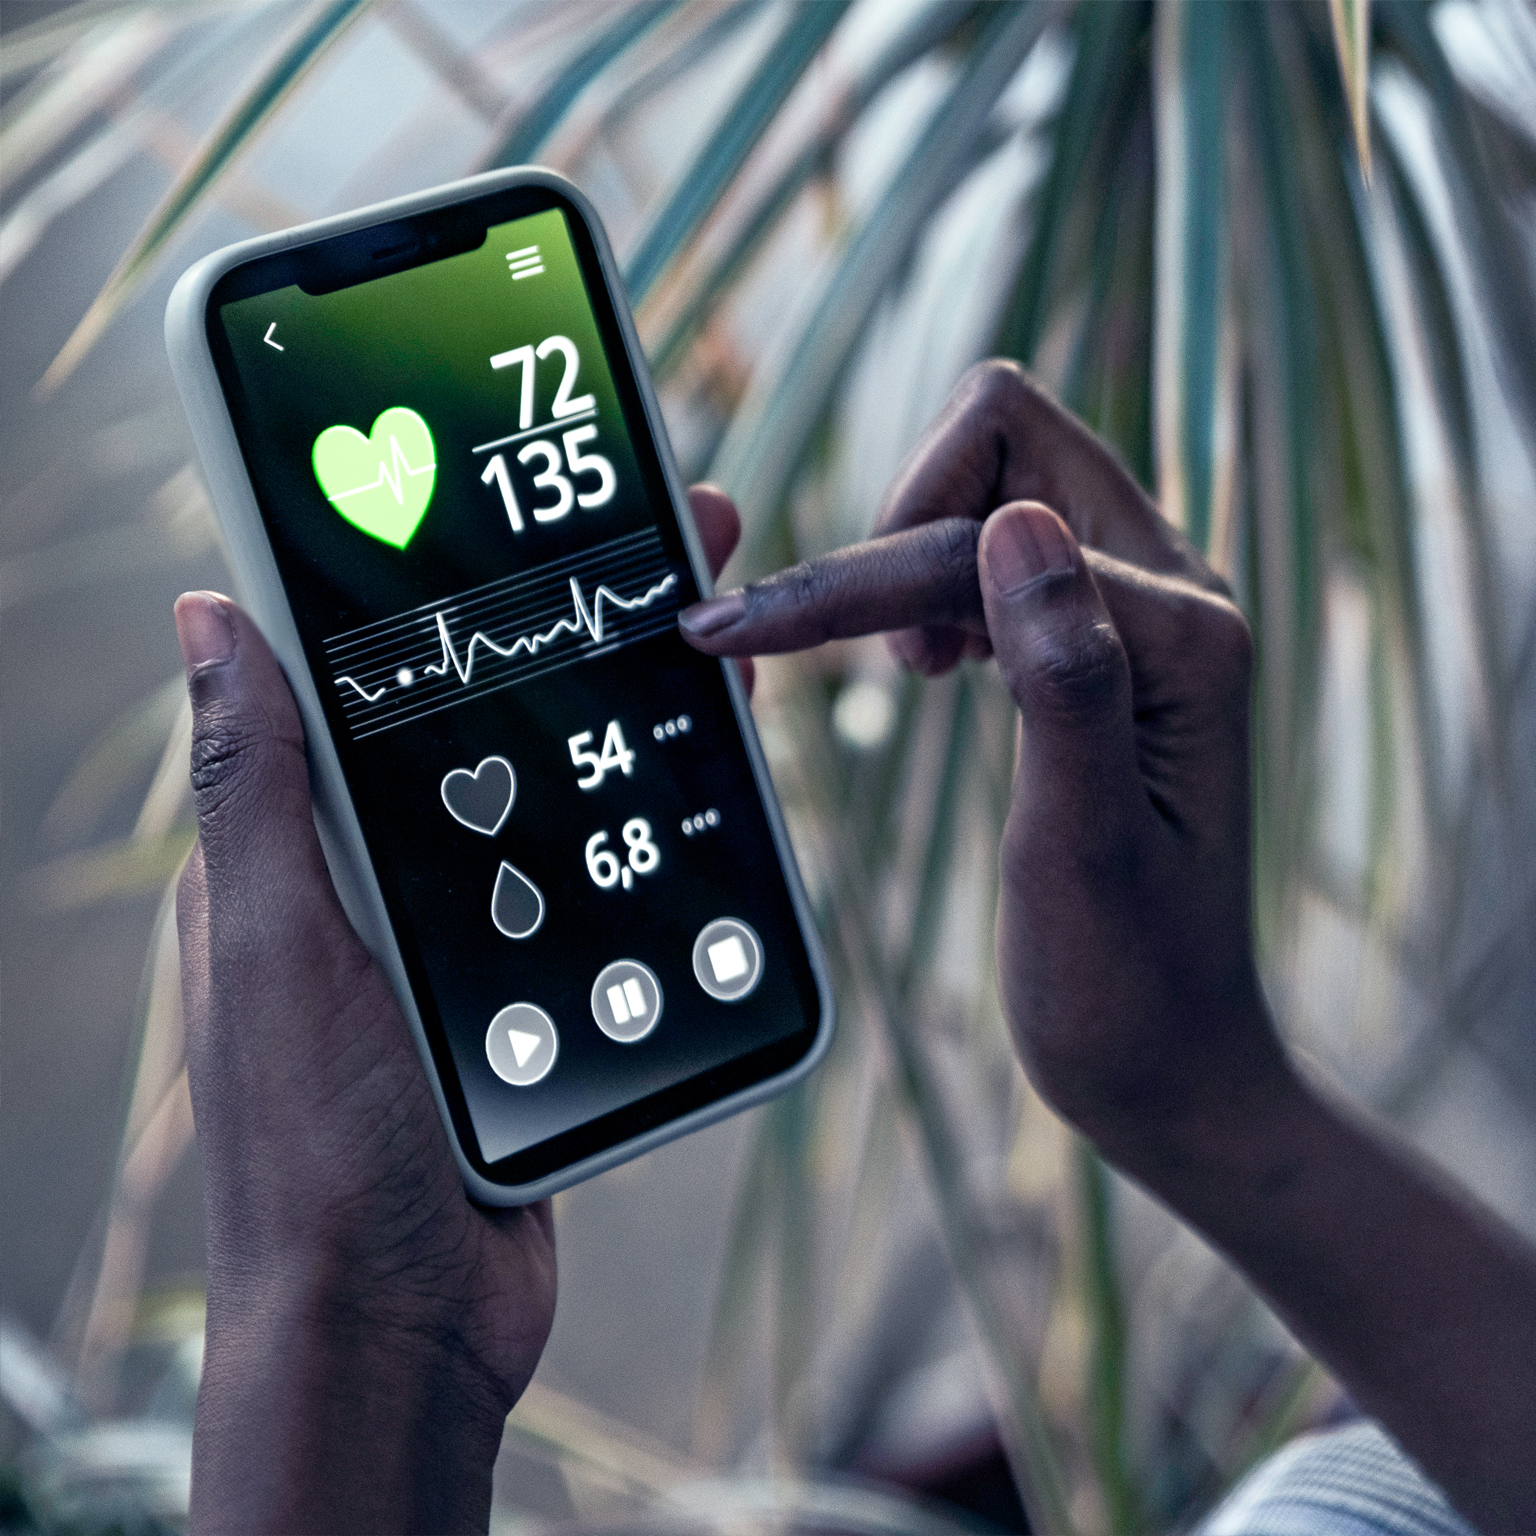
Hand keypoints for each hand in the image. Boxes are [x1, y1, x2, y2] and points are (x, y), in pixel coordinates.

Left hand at [177, 487, 742, 1535]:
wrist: (400, 1324)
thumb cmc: (313, 1146)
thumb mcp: (274, 945)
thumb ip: (258, 789)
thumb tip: (199, 613)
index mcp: (304, 843)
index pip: (368, 670)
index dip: (435, 567)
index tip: (511, 487)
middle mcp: (382, 873)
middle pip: (485, 716)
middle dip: (570, 619)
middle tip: (668, 532)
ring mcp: (466, 932)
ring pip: (554, 793)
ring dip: (626, 715)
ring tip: (709, 635)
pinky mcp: (536, 990)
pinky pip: (596, 886)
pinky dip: (650, 831)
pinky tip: (711, 779)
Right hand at [679, 361, 1277, 1162]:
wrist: (1168, 1058)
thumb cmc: (1128, 980)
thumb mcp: (1083, 847)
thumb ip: (1065, 680)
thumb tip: (1012, 529)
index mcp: (1181, 633)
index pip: (975, 540)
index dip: (848, 581)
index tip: (732, 632)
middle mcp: (1171, 595)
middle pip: (1008, 438)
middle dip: (898, 511)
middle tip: (873, 653)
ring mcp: (1133, 612)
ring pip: (996, 481)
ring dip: (911, 546)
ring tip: (907, 672)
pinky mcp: (1095, 644)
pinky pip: (995, 551)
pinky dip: (930, 584)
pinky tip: (926, 668)